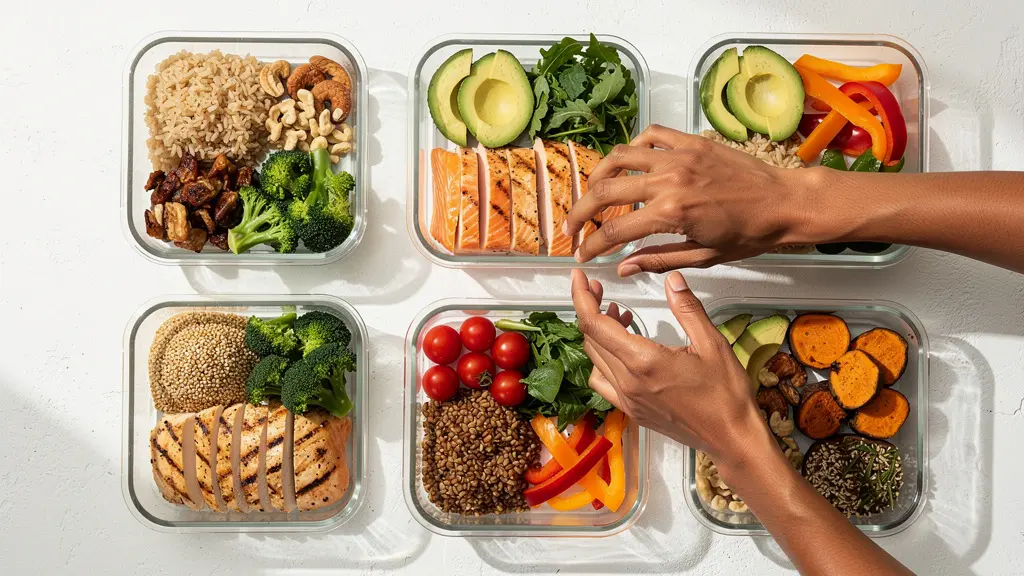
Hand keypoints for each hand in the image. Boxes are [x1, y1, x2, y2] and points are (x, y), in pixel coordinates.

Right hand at [565, 125, 811, 274]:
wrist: (785, 203)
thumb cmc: (750, 235)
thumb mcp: (702, 256)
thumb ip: (656, 260)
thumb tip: (621, 268)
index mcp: (671, 214)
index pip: (614, 232)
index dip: (591, 246)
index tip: (580, 254)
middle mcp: (669, 180)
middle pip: (605, 192)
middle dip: (580, 212)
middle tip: (572, 227)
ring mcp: (679, 156)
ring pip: (619, 158)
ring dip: (597, 176)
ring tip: (591, 192)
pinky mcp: (690, 141)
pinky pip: (649, 136)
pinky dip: (632, 148)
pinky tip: (627, 164)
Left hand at [571, 269, 772, 468]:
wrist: (732, 438)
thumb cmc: (726, 392)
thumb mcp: (712, 343)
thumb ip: (687, 308)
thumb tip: (672, 279)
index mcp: (643, 361)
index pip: (594, 325)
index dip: (581, 297)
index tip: (579, 278)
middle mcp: (627, 382)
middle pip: (590, 340)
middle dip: (590, 310)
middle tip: (602, 291)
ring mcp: (627, 400)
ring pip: (595, 360)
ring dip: (598, 335)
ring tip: (620, 317)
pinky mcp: (632, 412)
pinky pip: (603, 382)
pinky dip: (603, 360)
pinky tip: (622, 351)